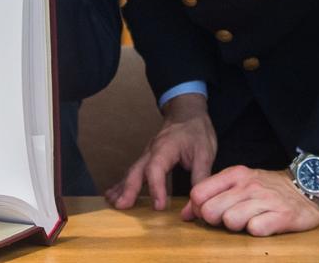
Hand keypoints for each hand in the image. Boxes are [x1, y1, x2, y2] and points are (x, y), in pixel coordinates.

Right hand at [105, 93, 215, 210]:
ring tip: (112, 202)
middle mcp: (152, 151)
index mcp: (166, 147)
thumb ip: (201, 178)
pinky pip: (133, 171)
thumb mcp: (205, 153)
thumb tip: (197, 203)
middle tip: (122, 206)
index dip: (156, 187)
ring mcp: (147, 154)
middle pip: (137, 170)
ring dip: (122, 187)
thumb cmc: (196, 131)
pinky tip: (114, 194)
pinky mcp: (146, 158)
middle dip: (129, 188)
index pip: (156, 169)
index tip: (158, 206)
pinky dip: (122, 183)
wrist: (187, 113)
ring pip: (132, 171)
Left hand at [182, 166, 318, 235]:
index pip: (199, 193)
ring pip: (230, 221)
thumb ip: (211, 194)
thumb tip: (185, 215)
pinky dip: (256, 231)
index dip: (197, 209)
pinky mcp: (282, 216)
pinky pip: (256, 229)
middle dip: (214, 220)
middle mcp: (248, 185)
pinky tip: (262, 224)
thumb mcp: (237, 183)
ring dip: (235, 226)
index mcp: (235, 175)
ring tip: (247, 220)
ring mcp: (265, 200)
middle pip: (210, 210)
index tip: (206, 214)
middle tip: (228, 219)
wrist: (306, 186)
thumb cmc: (266, 187)